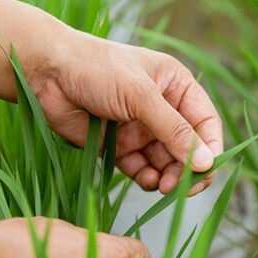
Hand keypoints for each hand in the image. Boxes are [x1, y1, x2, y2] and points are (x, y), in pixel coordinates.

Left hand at [27, 26, 222, 195]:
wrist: (47, 74)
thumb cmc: (96, 70)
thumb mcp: (140, 96)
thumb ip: (173, 131)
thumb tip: (206, 163)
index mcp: (175, 86)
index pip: (205, 122)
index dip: (211, 148)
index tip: (207, 170)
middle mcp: (162, 108)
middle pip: (188, 148)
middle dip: (189, 169)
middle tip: (183, 188)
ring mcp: (140, 129)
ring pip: (167, 162)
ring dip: (169, 177)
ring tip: (163, 186)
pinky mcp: (119, 147)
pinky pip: (142, 169)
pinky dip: (148, 179)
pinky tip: (147, 182)